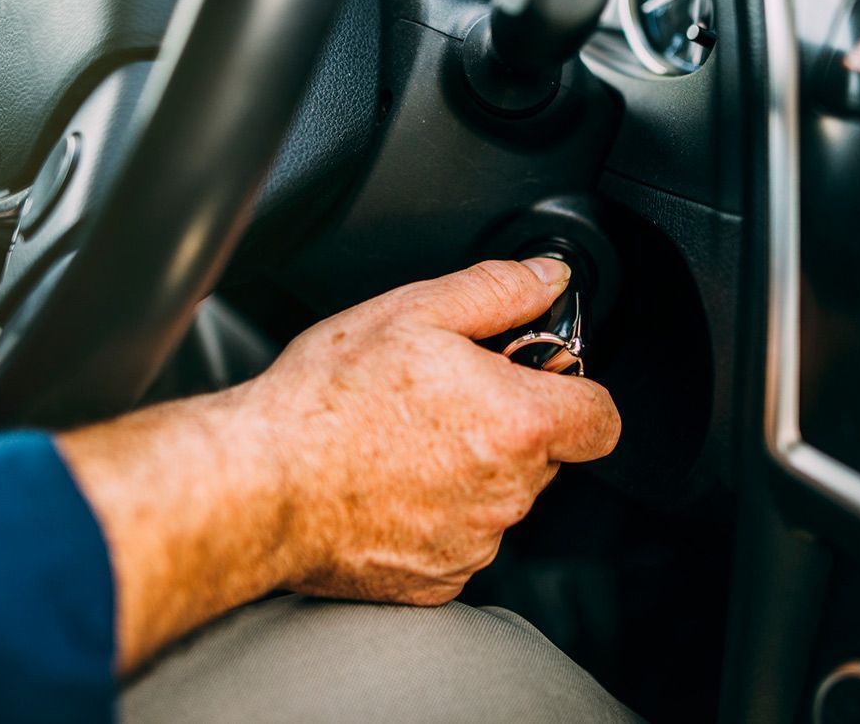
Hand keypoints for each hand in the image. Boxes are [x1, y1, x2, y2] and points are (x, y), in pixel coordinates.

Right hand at [249, 257, 620, 604]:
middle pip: (544, 456)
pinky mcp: (437, 580)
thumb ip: (497, 291)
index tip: (537, 382)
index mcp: (517, 423)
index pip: (600, 418)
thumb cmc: (326, 400)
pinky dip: (434, 515)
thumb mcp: (413, 311)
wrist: (259, 482)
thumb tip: (547, 278)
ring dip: (469, 470)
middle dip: (508, 425)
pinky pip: (458, 541)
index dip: (574, 392)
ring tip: (400, 441)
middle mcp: (507, 493)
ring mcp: (473, 543)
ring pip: (499, 498)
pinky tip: (385, 485)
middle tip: (442, 399)